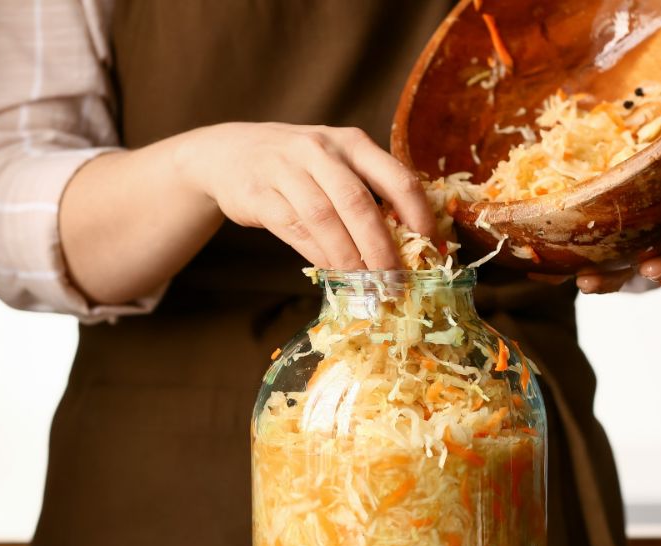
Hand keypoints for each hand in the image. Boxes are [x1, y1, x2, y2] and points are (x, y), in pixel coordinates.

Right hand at [183, 122, 437, 270]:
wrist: (229, 153)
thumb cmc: (298, 165)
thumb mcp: (336, 162)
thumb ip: (367, 192)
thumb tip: (408, 244)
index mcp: (352, 143)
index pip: (395, 177)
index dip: (417, 214)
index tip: (430, 247)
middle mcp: (320, 150)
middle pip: (358, 203)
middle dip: (380, 248)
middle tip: (395, 281)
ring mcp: (286, 170)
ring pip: (324, 219)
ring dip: (348, 258)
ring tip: (366, 286)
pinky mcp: (258, 193)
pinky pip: (294, 229)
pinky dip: (318, 256)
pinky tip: (334, 275)